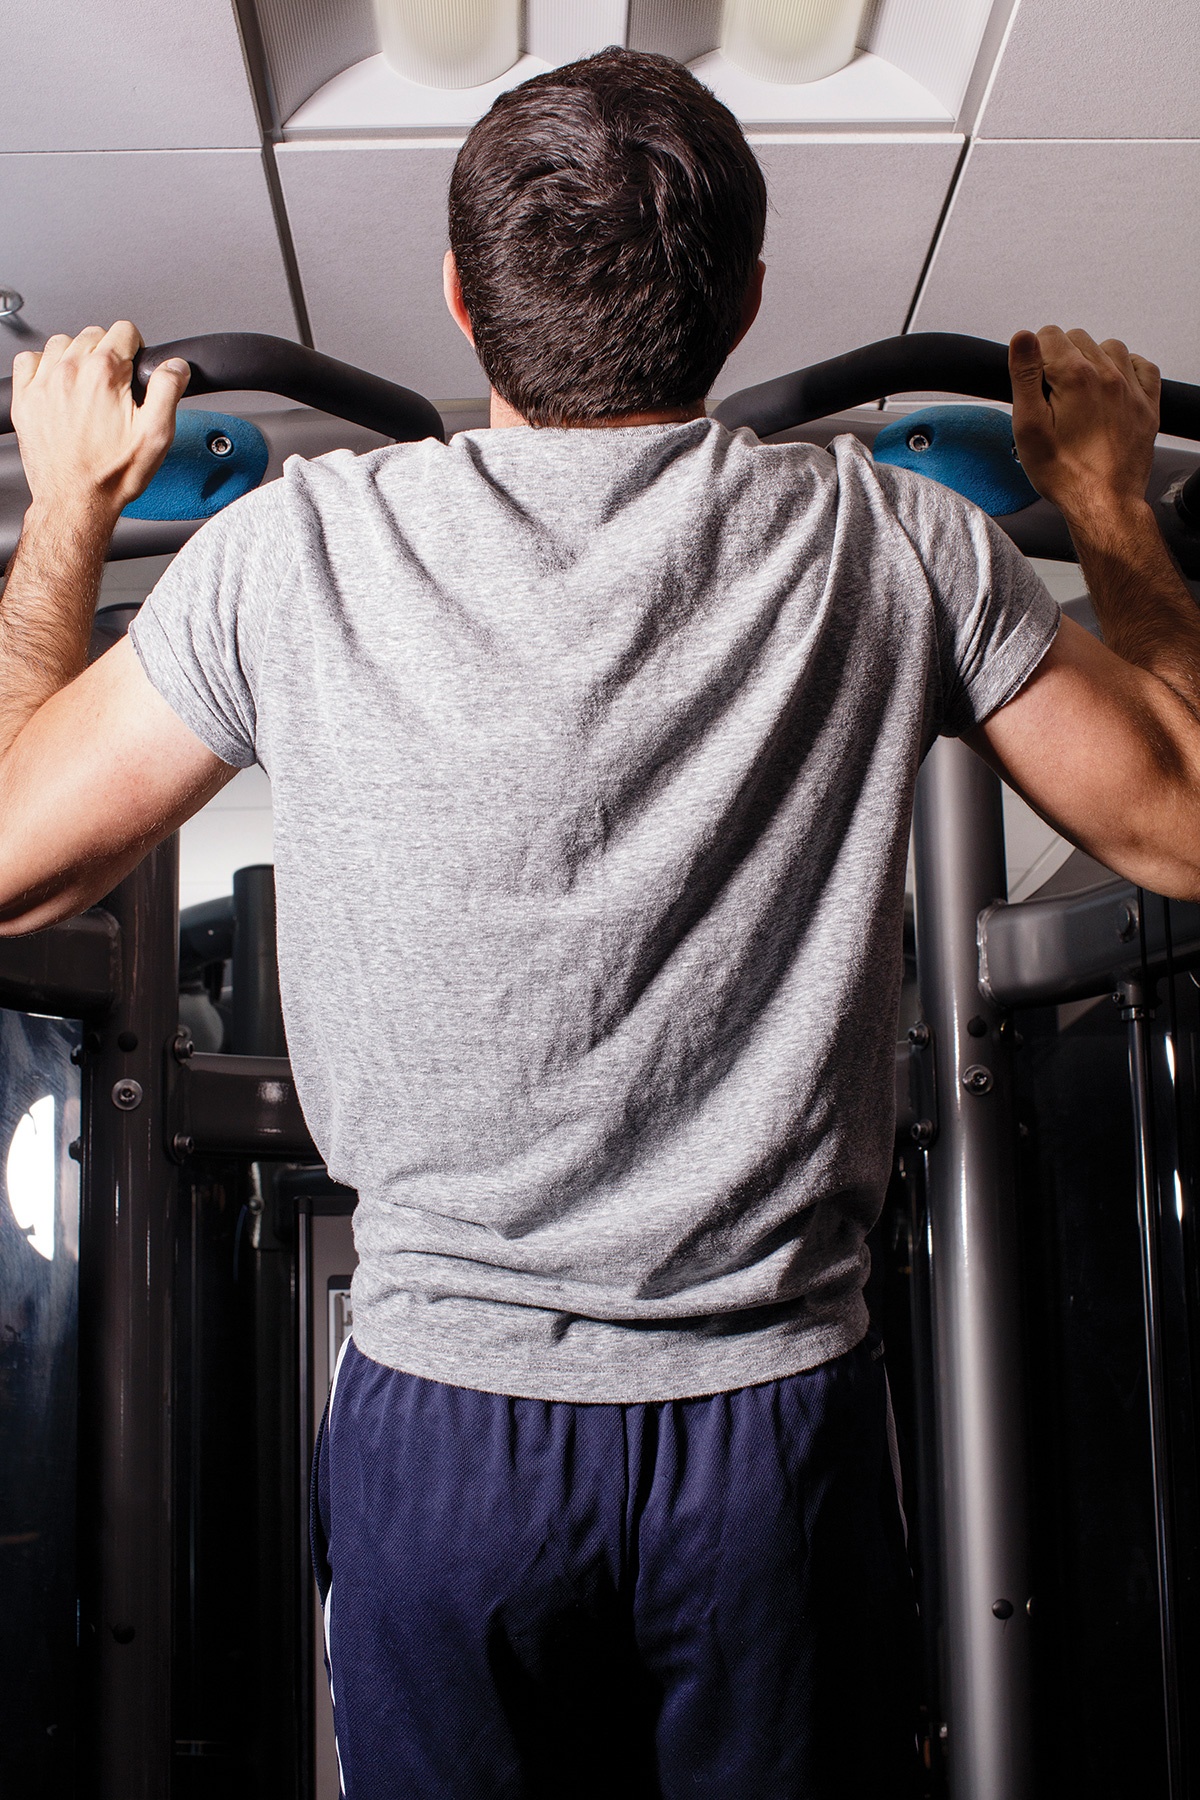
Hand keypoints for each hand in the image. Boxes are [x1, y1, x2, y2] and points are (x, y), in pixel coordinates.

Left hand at [10, 321, 189, 526]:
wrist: (76, 502)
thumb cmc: (110, 475)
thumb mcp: (156, 435)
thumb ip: (169, 390)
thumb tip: (175, 366)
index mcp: (104, 375)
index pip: (123, 330)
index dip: (135, 348)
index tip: (133, 367)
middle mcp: (70, 372)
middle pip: (93, 334)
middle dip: (107, 353)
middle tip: (114, 385)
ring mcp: (43, 384)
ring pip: (61, 343)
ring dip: (76, 357)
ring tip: (87, 386)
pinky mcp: (25, 398)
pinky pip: (29, 360)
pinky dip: (43, 366)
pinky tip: (57, 385)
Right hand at [1008, 325, 1159, 528]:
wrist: (1103, 503)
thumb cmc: (1064, 473)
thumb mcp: (1028, 426)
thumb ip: (1024, 376)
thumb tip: (1022, 337)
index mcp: (1076, 377)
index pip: (1048, 335)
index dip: (1033, 357)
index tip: (1033, 382)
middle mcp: (1108, 375)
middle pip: (1077, 338)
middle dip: (1060, 358)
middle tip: (1052, 395)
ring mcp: (1131, 388)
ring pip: (1109, 347)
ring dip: (1091, 360)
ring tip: (1078, 392)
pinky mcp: (1147, 404)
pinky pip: (1142, 366)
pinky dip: (1126, 368)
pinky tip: (1110, 387)